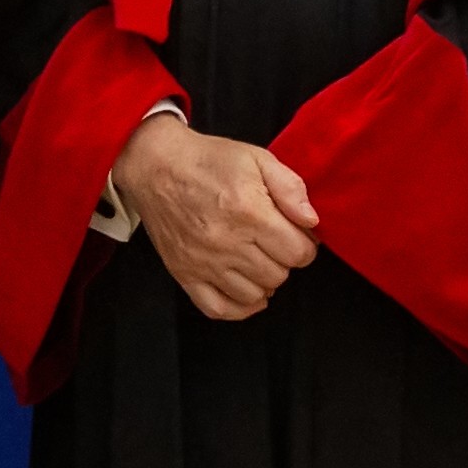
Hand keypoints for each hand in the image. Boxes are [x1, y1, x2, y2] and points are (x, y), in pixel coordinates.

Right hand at [112, 111, 319, 319]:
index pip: (299, 253)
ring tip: (257, 259)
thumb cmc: (208, 161)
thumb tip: (311, 221)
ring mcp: (204, 263)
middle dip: (284, 260)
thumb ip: (290, 188)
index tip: (295, 234)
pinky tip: (247, 291)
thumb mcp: (257, 158)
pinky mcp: (185, 275)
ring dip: (263, 281)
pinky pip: (219, 309)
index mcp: (250, 213)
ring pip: (254, 295)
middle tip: (273, 242)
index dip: (305, 244)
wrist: (156, 166)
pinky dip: (239, 308)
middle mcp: (227, 243)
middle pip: (279, 275)